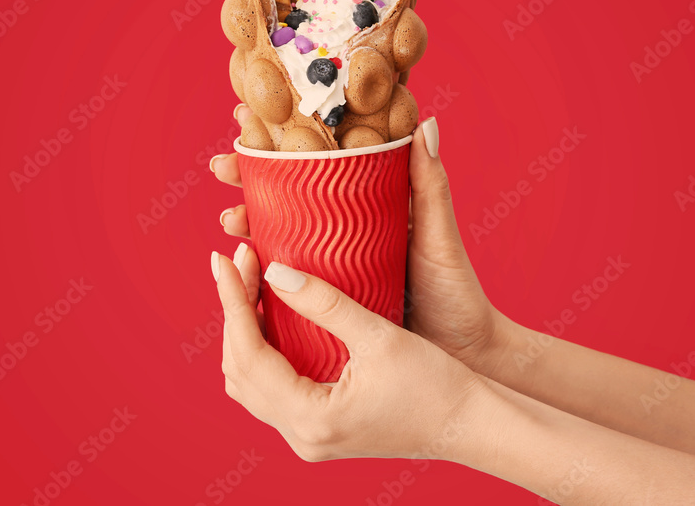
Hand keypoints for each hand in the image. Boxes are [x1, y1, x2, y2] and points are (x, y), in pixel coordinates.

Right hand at [211, 107, 510, 375]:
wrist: (463, 356)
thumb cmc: (455, 290)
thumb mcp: (437, 234)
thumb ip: (430, 185)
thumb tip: (425, 121)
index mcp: (366, 207)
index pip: (315, 165)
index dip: (280, 144)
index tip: (248, 120)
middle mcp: (342, 234)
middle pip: (284, 198)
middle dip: (247, 181)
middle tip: (221, 169)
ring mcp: (330, 269)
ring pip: (277, 237)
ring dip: (247, 224)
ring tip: (229, 221)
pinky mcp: (324, 305)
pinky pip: (286, 284)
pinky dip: (260, 274)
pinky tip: (242, 269)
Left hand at [211, 246, 483, 461]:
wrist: (471, 424)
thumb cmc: (437, 383)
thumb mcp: (380, 336)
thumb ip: (324, 303)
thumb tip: (273, 271)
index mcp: (311, 417)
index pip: (248, 352)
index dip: (231, 300)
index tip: (223, 257)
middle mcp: (301, 435)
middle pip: (239, 367)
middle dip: (234, 310)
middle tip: (240, 257)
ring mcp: (308, 437)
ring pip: (250, 381)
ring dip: (244, 331)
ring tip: (249, 281)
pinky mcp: (319, 429)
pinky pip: (270, 388)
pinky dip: (262, 350)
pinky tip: (271, 315)